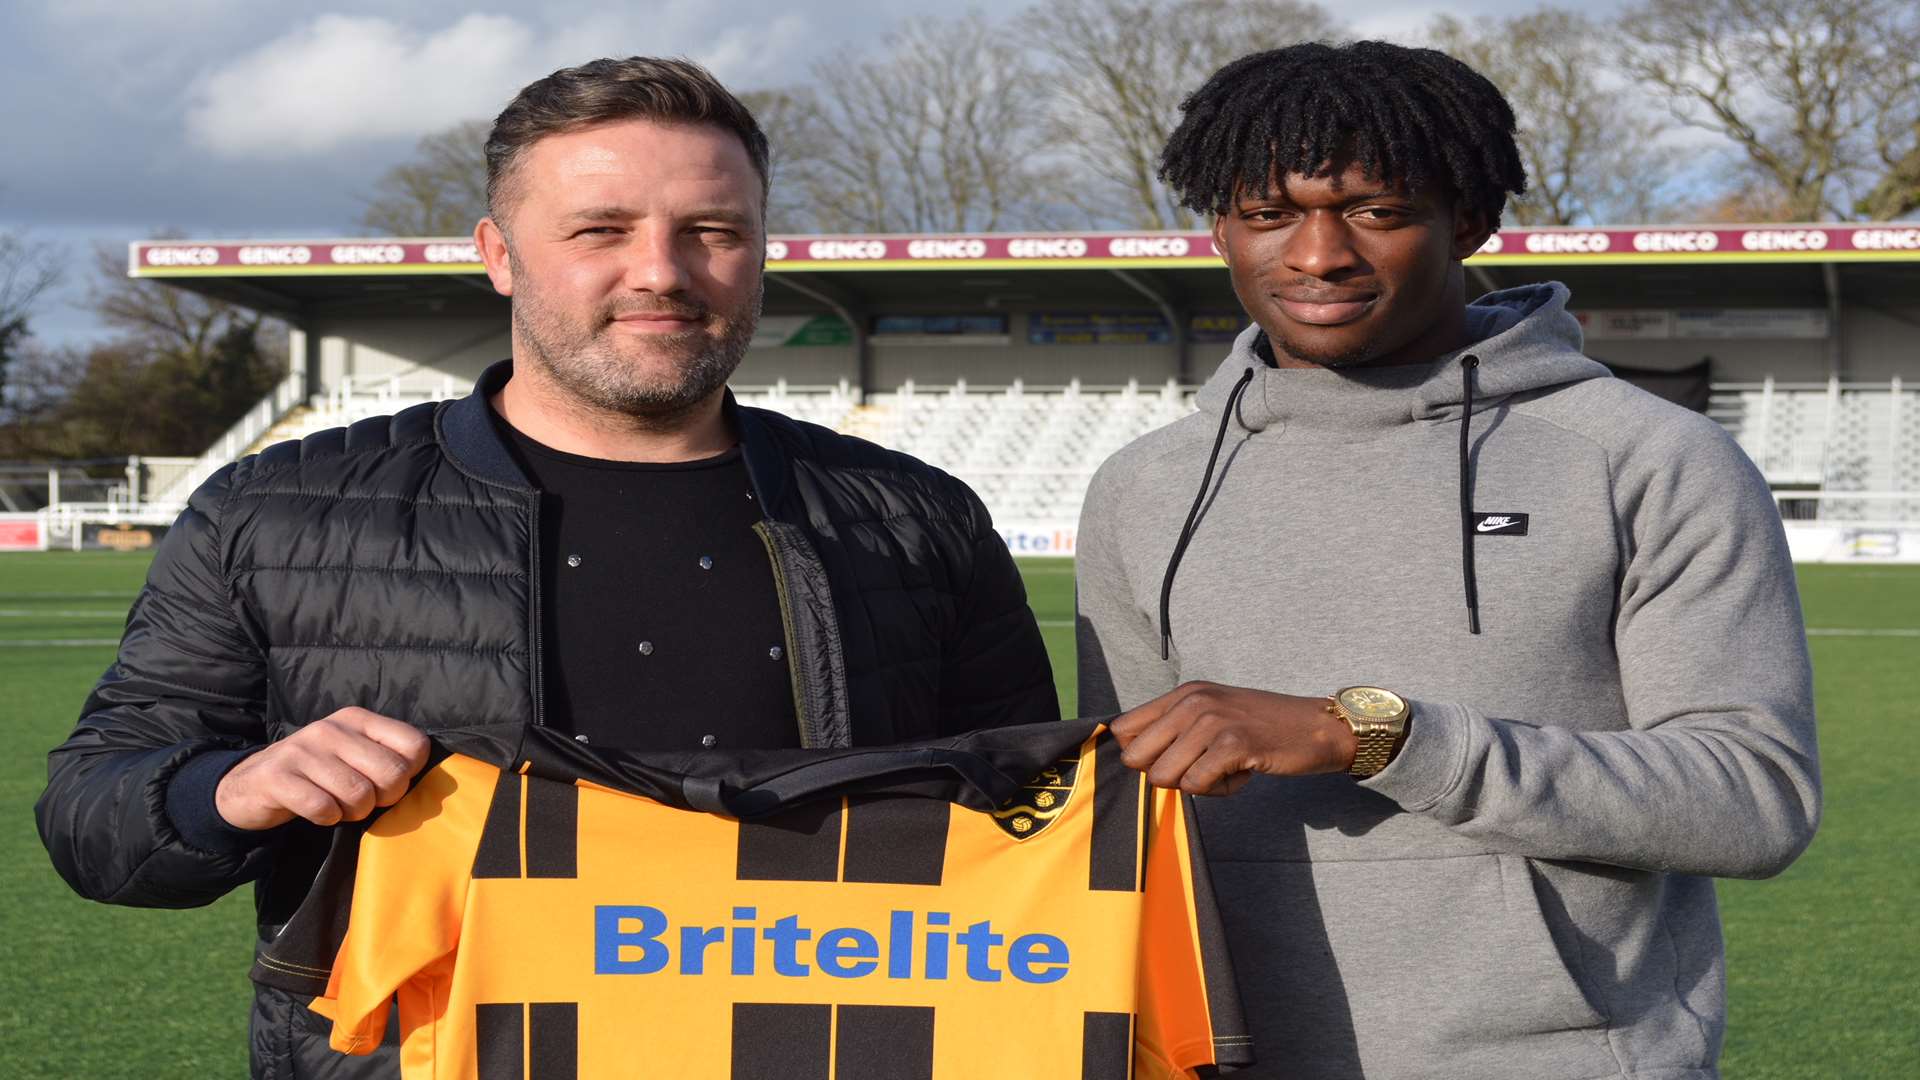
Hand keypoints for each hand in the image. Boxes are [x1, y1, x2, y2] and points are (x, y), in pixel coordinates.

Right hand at [214, 707, 430, 829]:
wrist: (252, 784)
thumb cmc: (318, 772)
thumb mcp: (352, 753)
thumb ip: (387, 757)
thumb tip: (428, 782)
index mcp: (357, 719)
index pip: (414, 744)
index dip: (410, 773)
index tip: (388, 783)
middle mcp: (331, 728)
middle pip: (391, 773)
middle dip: (384, 799)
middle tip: (364, 801)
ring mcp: (302, 751)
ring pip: (358, 795)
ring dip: (353, 812)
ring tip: (339, 806)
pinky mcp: (278, 778)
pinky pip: (324, 809)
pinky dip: (326, 818)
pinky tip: (317, 812)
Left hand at [1109, 682, 1355, 795]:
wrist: (1317, 727)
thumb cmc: (1262, 727)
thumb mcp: (1212, 714)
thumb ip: (1174, 729)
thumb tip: (1130, 757)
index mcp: (1183, 693)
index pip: (1123, 730)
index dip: (1141, 756)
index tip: (1172, 760)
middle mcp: (1192, 701)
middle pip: (1136, 757)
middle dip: (1164, 774)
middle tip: (1199, 768)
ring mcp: (1212, 721)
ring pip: (1163, 776)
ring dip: (1194, 784)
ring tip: (1224, 769)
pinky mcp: (1232, 745)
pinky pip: (1196, 786)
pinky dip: (1218, 791)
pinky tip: (1242, 773)